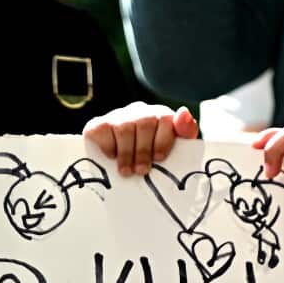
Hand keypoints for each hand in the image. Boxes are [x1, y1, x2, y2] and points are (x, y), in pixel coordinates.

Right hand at [84, 102, 199, 175]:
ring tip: (126, 171)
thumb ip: (185, 132)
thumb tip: (184, 113)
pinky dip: (107, 146)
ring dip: (125, 153)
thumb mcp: (175, 148)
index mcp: (161, 116)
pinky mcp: (98, 124)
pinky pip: (102, 130)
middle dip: (143, 150)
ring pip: (123, 127)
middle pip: (144, 123)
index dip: (162, 140)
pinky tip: (112, 157)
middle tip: (141, 171)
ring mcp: (118, 116)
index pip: (165, 119)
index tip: (159, 158)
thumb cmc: (154, 158)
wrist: (123, 165)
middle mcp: (139, 111)